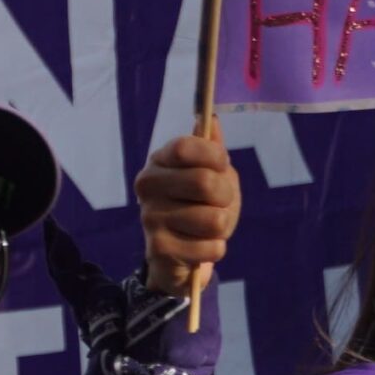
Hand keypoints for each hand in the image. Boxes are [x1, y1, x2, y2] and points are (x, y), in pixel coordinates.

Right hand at [135, 127, 239, 297]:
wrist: (179, 254)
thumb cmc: (199, 205)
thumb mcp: (210, 173)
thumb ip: (211, 149)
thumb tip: (212, 120)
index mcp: (159, 161)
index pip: (185, 148)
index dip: (214, 157)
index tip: (221, 166)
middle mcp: (147, 186)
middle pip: (204, 182)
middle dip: (226, 196)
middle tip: (219, 203)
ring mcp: (150, 218)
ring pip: (213, 219)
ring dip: (223, 225)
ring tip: (209, 227)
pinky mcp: (158, 249)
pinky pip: (212, 248)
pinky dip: (216, 248)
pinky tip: (201, 247)